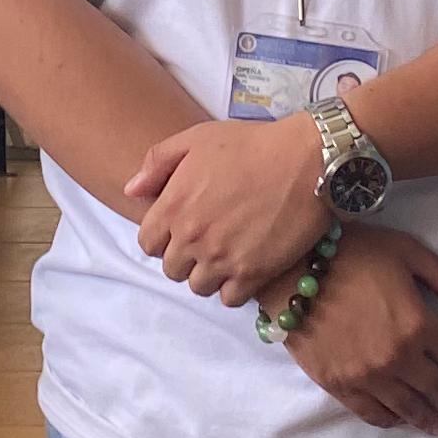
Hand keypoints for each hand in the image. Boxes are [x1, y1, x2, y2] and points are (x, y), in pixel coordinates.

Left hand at [127, 113, 330, 304]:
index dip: (162, 237)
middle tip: (206, 240)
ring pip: (199, 287)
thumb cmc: (251, 144)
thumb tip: (131, 191)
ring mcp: (222, 259)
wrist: (306, 159)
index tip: (180, 229)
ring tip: (226, 253)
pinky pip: (229, 299)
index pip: (147, 244)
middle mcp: (192, 238)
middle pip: (172, 269)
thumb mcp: (196, 138)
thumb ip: (157, 163)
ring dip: (208, 274)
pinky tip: (244, 266)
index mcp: (173, 206)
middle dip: (185, 256)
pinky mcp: (253, 273)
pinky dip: (234, 288)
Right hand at [280, 223, 437, 435]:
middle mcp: (399, 358)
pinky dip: (389, 420)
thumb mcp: (405, 252)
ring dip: (429, 418)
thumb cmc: (351, 252)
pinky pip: (371, 413)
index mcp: (419, 323)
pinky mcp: (340, 386)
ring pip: (408, 407)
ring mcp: (368, 377)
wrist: (291, 269)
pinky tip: (398, 421)